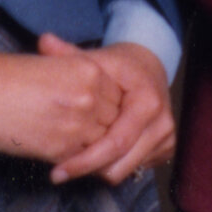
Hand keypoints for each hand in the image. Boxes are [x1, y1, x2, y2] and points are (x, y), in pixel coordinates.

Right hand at [0, 42, 123, 163]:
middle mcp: (89, 96)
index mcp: (89, 70)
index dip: (109, 110)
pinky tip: (65, 163)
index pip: (118, 97)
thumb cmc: (7, 75)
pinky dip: (76, 164)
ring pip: (100, 144)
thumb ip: (78, 82)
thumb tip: (91, 103)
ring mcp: (77, 123)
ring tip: (84, 155)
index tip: (100, 117)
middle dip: (105, 130)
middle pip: (114, 121)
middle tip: (95, 140)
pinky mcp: (59, 148)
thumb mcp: (53, 66)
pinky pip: (80, 161)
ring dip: (93, 150)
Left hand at [40, 35, 175, 185]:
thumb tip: (43, 40)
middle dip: (88, 170)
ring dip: (100, 170)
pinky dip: (114, 166)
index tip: (56, 171)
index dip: (84, 161)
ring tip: (76, 161)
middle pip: (120, 164)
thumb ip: (68, 54)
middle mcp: (163, 122)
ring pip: (126, 171)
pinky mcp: (166, 148)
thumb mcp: (95, 60)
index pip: (114, 143)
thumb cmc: (118, 66)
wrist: (149, 67)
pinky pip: (135, 169)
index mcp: (147, 101)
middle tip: (60, 171)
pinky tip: (97, 155)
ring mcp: (167, 137)